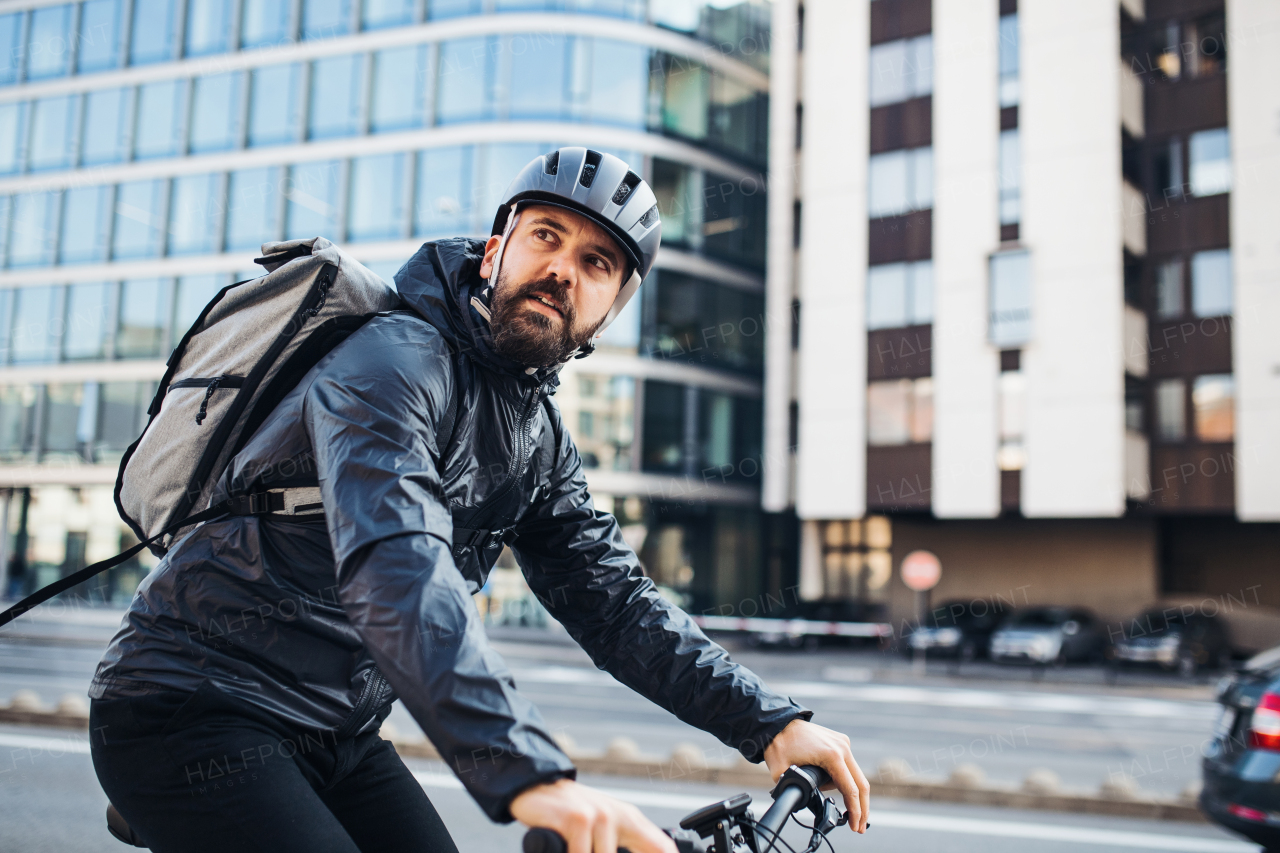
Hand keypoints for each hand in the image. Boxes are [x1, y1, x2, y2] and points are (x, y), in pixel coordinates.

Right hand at [510, 778, 676, 852]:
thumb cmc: (571, 815)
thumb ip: (625, 845)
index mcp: (631, 819)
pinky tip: (562, 848)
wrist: (536, 787)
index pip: (662, 847)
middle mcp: (619, 816)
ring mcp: (599, 816)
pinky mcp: (578, 819)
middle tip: (594, 850)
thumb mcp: (603, 828)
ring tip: (575, 847)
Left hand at [763, 719, 869, 833]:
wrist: (777, 723)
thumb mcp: (781, 773)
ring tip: (844, 808)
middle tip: (860, 827)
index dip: (854, 811)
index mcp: (832, 756)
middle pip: (861, 784)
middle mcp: (842, 748)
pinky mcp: (840, 742)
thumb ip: (794, 791)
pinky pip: (848, 765)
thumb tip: (802, 804)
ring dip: (854, 795)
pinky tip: (838, 791)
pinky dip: (847, 780)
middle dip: (862, 808)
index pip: (850, 790)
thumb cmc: (779, 744)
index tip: (855, 826)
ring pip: (857, 775)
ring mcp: (842, 743)